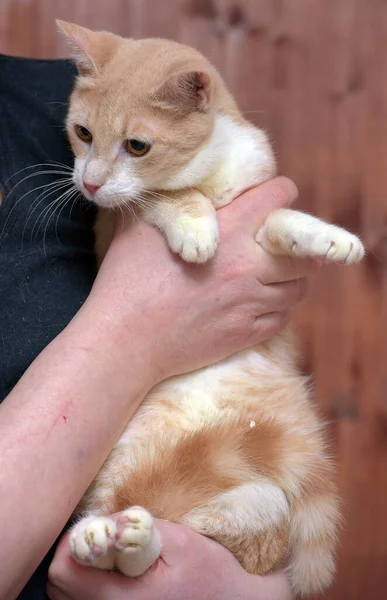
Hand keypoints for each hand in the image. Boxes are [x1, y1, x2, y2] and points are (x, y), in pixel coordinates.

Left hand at [47, 518, 293, 599]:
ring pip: (70, 597)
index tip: (93, 529)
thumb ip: (137, 530)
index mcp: (123, 598)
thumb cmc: (210, 574)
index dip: (71, 543)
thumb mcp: (179, 541)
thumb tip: (103, 523)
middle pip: (60, 587)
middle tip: (101, 540)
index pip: (63, 572)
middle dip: (73, 556)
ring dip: (81, 572)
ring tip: (111, 556)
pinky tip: (118, 573)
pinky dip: (93, 586)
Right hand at [86, 177, 317, 381]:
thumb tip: (170, 184)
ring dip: (290, 279)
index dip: (281, 192)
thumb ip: (167, 203)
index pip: (278, 197)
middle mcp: (247, 266)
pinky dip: (277, 309)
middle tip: (279, 245)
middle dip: (295, 246)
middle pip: (302, 252)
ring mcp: (249, 304)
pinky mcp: (245, 334)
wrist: (126, 339)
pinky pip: (282, 318)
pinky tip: (259, 304)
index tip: (275, 196)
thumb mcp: (141, 226)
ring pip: (298, 288)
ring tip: (273, 276)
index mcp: (228, 231)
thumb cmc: (127, 280)